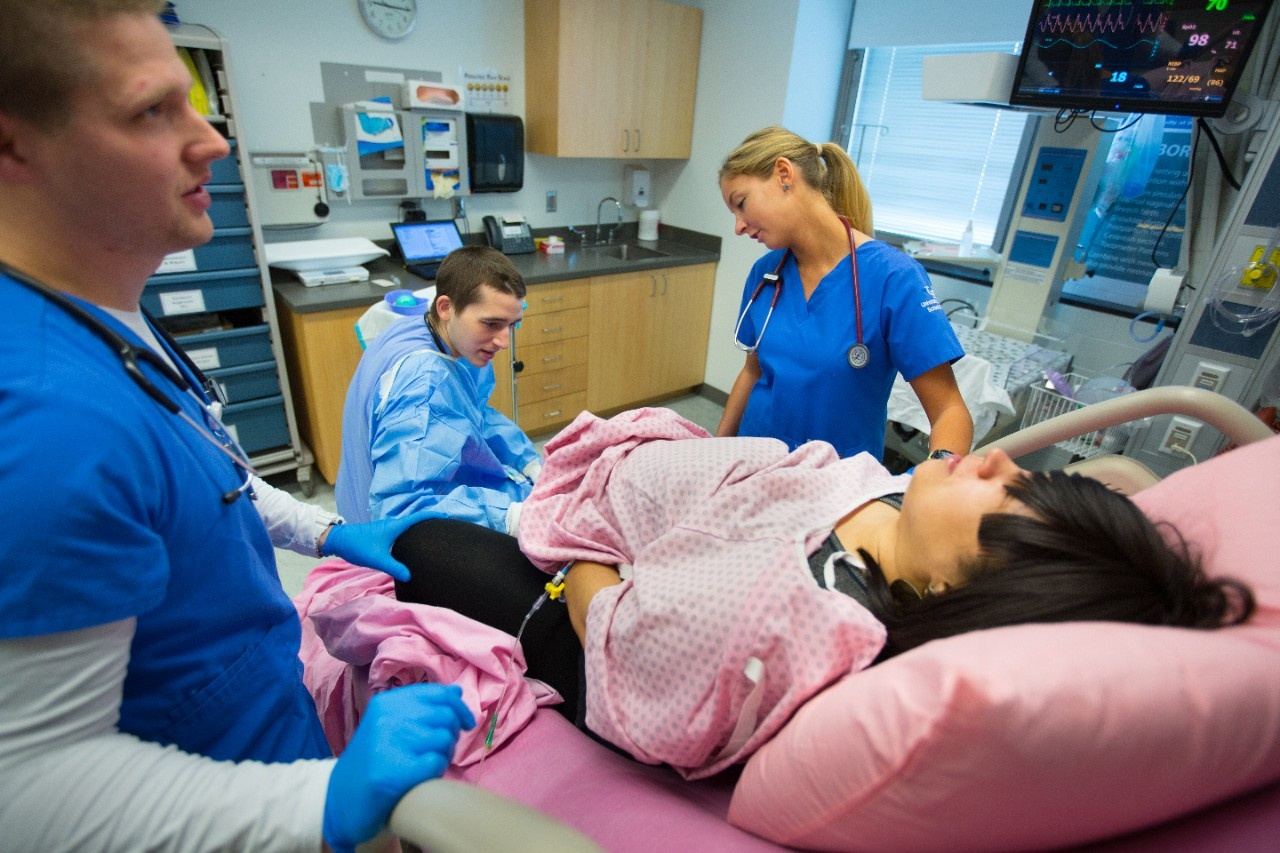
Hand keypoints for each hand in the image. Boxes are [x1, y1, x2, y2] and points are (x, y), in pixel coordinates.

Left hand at [320, 511, 440, 580]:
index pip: (419, 517)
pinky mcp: (382, 534)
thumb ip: (395, 568)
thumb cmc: (359, 546)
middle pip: (416, 521)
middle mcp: (393, 524)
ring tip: (430, 538)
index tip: (447, 516)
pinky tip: (410, 546)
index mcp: (396, 526)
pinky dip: (410, 535)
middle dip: (429, 523)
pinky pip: (401, 532)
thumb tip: (410, 576)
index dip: (434, 515)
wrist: (339, 540)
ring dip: (419, 530)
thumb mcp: (378, 559)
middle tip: (443, 530)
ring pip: (408, 527)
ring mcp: (387, 529)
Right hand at [323, 683, 475, 852]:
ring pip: (444, 739)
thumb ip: (422, 707)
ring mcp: (390, 744)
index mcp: (387, 703)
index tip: (465, 722)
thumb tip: (457, 691)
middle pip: (446, 715)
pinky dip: (437, 771)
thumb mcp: (390, 725)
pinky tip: (423, 777)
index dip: (459, 706)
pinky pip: (436, 762)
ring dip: (445, 754)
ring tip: (429, 763)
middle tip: (441, 749)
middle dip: (453, 733)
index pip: (438, 692)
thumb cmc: (373, 761)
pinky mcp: (394, 772)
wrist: (340, 800)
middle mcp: (387, 718)